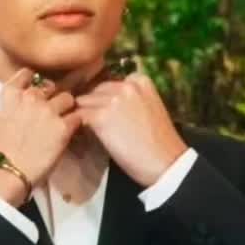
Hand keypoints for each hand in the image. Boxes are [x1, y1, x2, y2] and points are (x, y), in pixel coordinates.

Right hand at [0, 68, 81, 204]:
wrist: (5, 171)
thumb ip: (12, 104)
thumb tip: (22, 104)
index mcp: (10, 93)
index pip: (28, 74)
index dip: (35, 82)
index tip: (37, 92)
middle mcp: (30, 96)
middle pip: (50, 86)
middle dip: (52, 97)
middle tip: (51, 111)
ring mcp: (48, 110)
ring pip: (67, 98)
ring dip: (66, 108)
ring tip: (63, 121)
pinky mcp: (63, 126)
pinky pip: (77, 118)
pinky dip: (75, 124)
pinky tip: (70, 133)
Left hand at [75, 73, 187, 187]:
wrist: (165, 163)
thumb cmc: (158, 142)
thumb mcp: (149, 108)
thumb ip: (130, 99)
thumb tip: (105, 100)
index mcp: (140, 81)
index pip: (111, 83)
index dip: (106, 98)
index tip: (110, 113)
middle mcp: (125, 85)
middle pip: (95, 91)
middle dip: (94, 106)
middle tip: (99, 125)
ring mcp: (112, 100)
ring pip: (84, 103)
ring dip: (85, 116)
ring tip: (93, 132)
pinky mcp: (100, 117)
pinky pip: (79, 117)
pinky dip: (79, 127)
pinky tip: (87, 138)